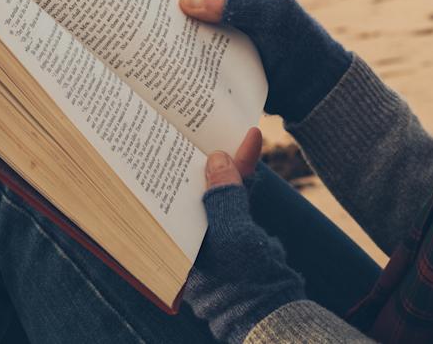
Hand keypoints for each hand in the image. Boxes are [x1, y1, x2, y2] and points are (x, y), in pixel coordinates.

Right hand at [175, 0, 353, 124]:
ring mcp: (221, 28)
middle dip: (170, 14)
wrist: (310, 86)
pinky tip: (175, 70)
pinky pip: (192, 50)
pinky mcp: (219, 54)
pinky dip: (183, 57)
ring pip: (184, 27)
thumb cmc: (297, 39)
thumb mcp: (272, 13)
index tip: (173, 8)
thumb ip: (236, 1)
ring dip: (174, 38)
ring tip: (161, 55)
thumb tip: (188, 1)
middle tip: (157, 34)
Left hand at [183, 127, 306, 342]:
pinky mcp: (231, 230)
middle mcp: (181, 236)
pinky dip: (241, 173)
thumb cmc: (244, 279)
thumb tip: (216, 158)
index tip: (172, 132)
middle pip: (182, 187)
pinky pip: (231, 195)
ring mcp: (207, 232)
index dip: (164, 164)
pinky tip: (250, 146)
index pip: (156, 196)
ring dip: (224, 160)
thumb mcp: (233, 234)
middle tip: (199, 121)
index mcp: (168, 243)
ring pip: (209, 187)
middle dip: (195, 155)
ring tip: (231, 127)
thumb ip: (224, 196)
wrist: (275, 310)